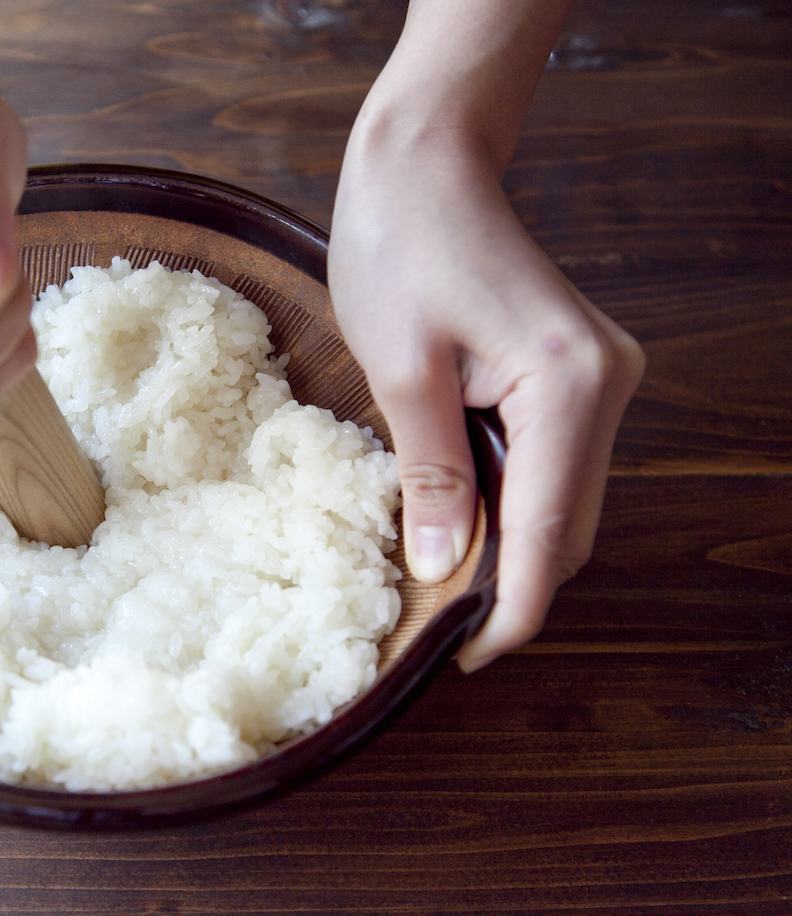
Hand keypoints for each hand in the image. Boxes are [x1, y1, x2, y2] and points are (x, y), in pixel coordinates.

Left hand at [329, 133, 644, 672]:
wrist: (425, 164)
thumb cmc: (401, 246)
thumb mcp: (401, 371)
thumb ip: (431, 474)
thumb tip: (441, 569)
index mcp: (570, 385)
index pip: (547, 536)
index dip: (508, 612)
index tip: (460, 660)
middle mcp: (607, 386)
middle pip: (565, 529)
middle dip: (504, 587)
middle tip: (428, 629)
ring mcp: (600, 381)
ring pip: (560, 503)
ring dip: (504, 549)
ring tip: (432, 584)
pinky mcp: (576, 376)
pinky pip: (550, 466)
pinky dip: (507, 505)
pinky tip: (455, 522)